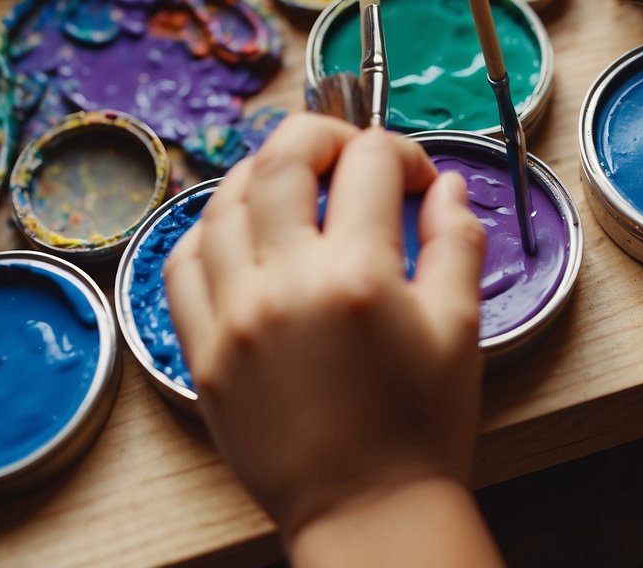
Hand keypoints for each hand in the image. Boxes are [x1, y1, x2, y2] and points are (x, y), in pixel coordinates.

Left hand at [164, 113, 486, 543]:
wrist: (367, 509)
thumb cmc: (422, 426)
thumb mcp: (460, 328)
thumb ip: (456, 242)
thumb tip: (444, 185)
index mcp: (358, 276)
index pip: (369, 162)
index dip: (402, 153)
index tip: (415, 180)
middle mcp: (284, 284)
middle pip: (283, 158)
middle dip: (325, 134)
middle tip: (353, 154)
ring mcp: (232, 316)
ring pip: (224, 200)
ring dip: (264, 173)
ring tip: (298, 184)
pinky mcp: (201, 349)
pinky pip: (182, 263)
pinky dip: (210, 229)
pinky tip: (243, 232)